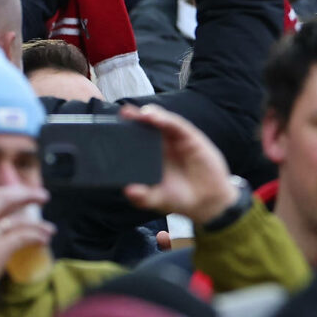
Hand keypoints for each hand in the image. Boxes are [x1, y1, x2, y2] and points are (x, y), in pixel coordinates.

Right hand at [0, 181, 52, 300]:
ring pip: (20, 220)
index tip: (24, 192)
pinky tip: (43, 240)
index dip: (12, 191)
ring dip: (39, 224)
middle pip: (8, 198)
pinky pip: (24, 237)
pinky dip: (37, 236)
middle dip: (28, 195)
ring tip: (50, 229)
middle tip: (43, 197)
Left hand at [122, 103, 236, 223]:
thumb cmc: (181, 198)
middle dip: (133, 119)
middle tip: (122, 114)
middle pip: (146, 126)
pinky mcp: (190, 137)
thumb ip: (143, 197)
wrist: (208, 203)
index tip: (109, 129)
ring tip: (137, 114)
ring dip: (148, 115)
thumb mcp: (158, 199)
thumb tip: (127, 190)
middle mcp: (162, 145)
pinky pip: (176, 124)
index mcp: (151, 156)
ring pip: (160, 121)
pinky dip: (165, 119)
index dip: (124, 132)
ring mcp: (176, 140)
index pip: (136, 140)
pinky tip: (153, 117)